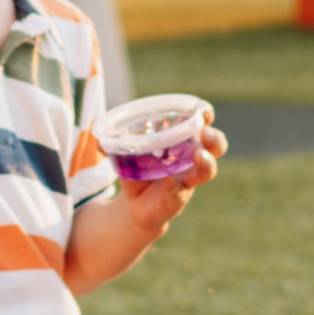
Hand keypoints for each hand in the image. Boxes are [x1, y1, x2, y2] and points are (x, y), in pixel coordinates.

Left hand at [115, 114, 223, 232]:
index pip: (201, 123)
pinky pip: (180, 191)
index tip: (202, 109)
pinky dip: (174, 186)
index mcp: (183, 141)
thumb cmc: (138, 171)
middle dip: (215, 138)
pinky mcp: (177, 198)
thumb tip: (97, 140)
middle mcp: (192, 159)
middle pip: (216, 146)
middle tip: (205, 132)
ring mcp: (188, 179)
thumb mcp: (125, 153)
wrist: (136, 205)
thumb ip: (113, 144)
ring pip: (207, 171)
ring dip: (206, 162)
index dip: (205, 114)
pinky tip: (169, 182)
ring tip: (199, 155)